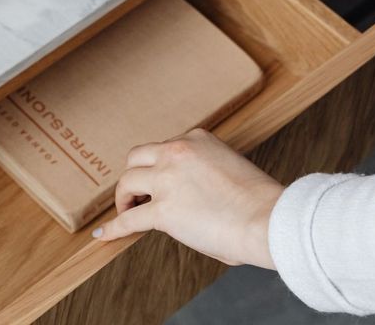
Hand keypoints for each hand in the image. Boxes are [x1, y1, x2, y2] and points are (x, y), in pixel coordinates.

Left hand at [93, 128, 282, 268]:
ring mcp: (166, 180)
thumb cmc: (261, 203)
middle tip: (136, 193)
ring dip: (124, 198)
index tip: (159, 180)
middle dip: (135, 176)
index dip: (159, 166)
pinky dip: (114, 227)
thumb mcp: (230, 167)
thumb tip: (191, 196)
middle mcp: (177, 152)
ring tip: (126, 210)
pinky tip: (104, 235)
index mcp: (197, 139)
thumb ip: (204, 172)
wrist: (270, 220)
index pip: (165, 147)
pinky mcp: (162, 211)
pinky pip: (128, 219)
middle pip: (136, 158)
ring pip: (126, 182)